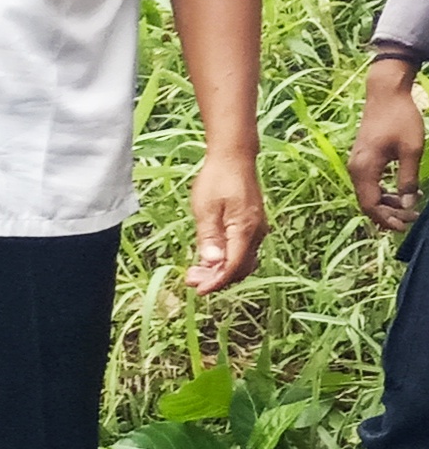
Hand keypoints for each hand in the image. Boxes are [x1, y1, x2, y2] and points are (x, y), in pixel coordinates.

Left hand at [185, 149, 267, 294]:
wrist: (234, 158)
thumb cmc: (218, 179)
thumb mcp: (206, 209)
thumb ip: (209, 237)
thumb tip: (213, 263)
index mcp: (245, 229)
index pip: (233, 266)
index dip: (216, 281)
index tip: (198, 290)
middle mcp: (256, 233)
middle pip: (240, 268)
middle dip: (217, 279)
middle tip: (191, 279)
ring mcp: (256, 230)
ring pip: (242, 261)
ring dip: (221, 271)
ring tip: (196, 271)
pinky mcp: (252, 227)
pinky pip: (241, 251)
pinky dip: (226, 260)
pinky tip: (207, 258)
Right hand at [354, 64, 424, 230]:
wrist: (385, 94)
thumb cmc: (400, 119)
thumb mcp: (411, 150)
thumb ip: (408, 179)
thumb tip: (409, 204)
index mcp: (364, 169)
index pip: (370, 204)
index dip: (386, 219)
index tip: (405, 226)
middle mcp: (355, 169)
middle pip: (367, 202)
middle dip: (388, 214)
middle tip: (411, 219)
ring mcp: (357, 163)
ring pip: (368, 193)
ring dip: (387, 204)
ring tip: (410, 206)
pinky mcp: (362, 158)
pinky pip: (370, 183)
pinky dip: (384, 191)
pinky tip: (402, 190)